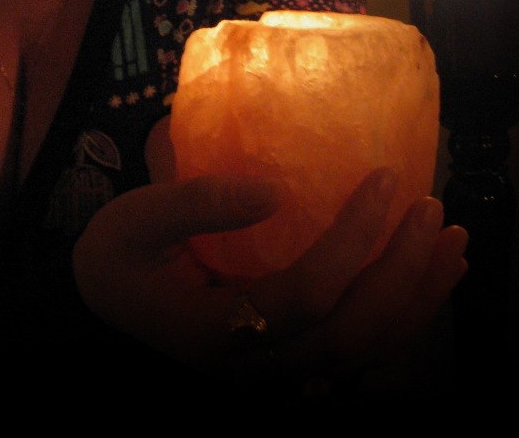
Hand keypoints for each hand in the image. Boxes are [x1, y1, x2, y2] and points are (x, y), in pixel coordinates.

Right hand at [72, 167, 467, 387]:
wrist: (102, 311)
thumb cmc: (117, 259)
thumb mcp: (135, 221)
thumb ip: (197, 203)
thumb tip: (274, 189)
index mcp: (214, 332)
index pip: (305, 295)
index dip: (353, 240)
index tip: (384, 179)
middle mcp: (255, 366)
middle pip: (351, 334)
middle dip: (403, 272)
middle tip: (432, 210)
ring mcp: (276, 373)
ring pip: (364, 352)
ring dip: (418, 299)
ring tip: (452, 246)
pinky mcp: (288, 363)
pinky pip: (357, 350)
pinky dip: (401, 316)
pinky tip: (425, 279)